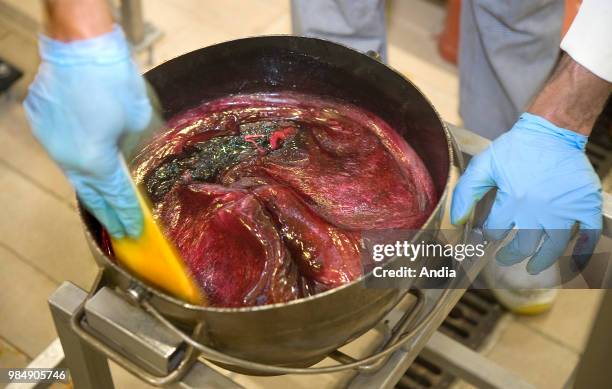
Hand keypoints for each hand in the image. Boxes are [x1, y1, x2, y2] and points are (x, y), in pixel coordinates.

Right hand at [24, 25, 151, 237]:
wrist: (80, 48)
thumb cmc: (115, 82)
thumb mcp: (139, 120)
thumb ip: (136, 146)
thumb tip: (133, 156)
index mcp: (96, 161)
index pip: (115, 197)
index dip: (126, 215)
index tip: (134, 231)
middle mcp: (68, 158)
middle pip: (90, 193)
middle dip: (107, 213)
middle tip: (120, 229)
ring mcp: (50, 141)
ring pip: (72, 171)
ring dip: (91, 185)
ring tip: (104, 201)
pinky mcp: (40, 123)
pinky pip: (60, 147)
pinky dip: (75, 156)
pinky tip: (85, 161)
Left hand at [451, 113, 601, 273]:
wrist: (553, 131)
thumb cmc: (517, 148)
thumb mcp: (485, 165)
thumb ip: (466, 192)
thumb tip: (456, 220)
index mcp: (514, 199)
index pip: (497, 231)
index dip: (490, 234)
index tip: (489, 235)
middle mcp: (539, 209)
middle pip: (524, 246)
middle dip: (511, 255)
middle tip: (504, 258)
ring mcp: (565, 209)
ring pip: (554, 247)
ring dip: (542, 261)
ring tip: (533, 268)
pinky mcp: (585, 205)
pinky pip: (588, 235)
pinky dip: (583, 250)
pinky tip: (576, 260)